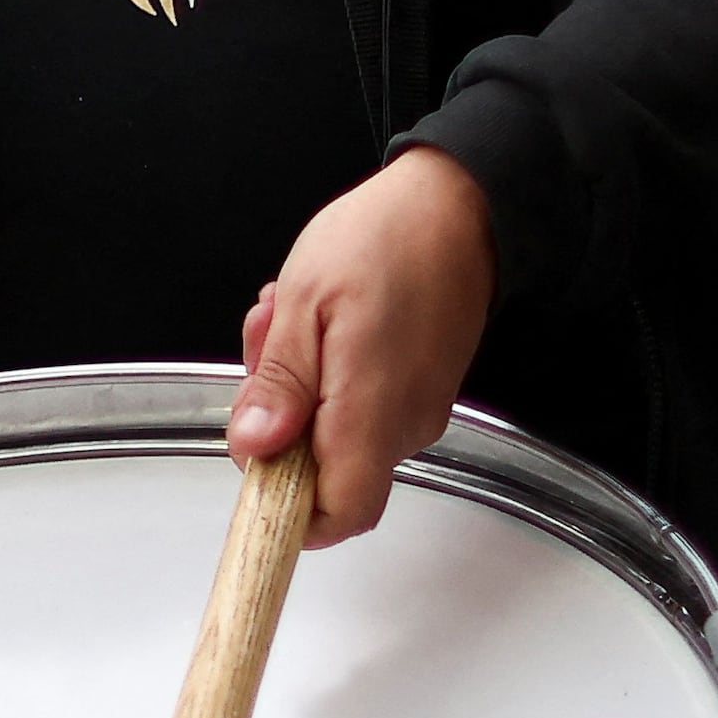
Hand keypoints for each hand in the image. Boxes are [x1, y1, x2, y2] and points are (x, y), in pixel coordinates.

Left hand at [222, 145, 496, 541]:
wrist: (461, 203)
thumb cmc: (385, 240)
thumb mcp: (304, 303)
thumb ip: (280, 386)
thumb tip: (256, 451)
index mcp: (374, 412)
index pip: (340, 514)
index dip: (291, 511)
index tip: (255, 464)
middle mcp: (407, 424)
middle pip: (327, 470)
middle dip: (279, 419)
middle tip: (266, 344)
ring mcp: (419, 407)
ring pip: (337, 432)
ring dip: (299, 385)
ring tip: (292, 316)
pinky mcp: (423, 387)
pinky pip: (362, 405)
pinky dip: (328, 373)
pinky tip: (320, 320)